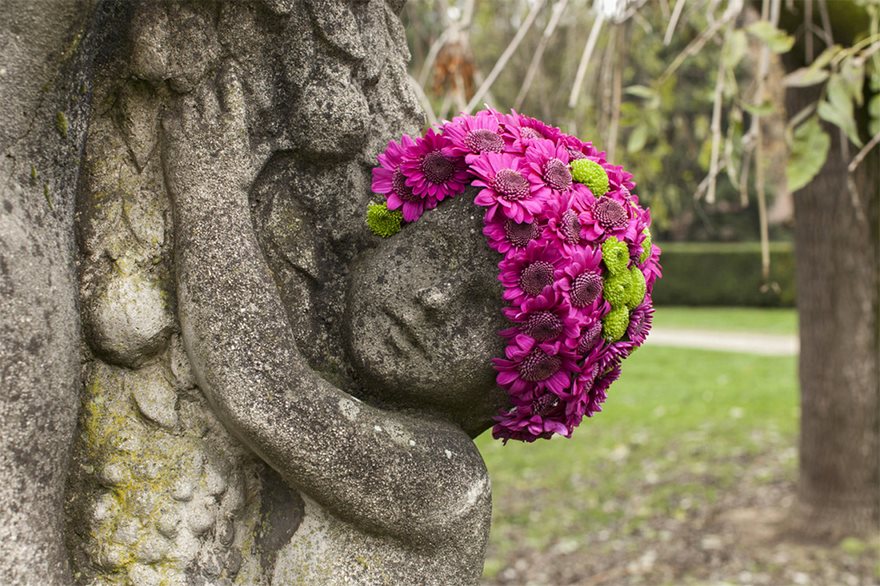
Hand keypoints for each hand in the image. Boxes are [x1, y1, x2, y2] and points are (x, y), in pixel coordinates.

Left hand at [161, 63, 256, 209]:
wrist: (209, 206)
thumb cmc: (234, 188)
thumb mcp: (253, 166)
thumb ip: (263, 148)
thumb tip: (277, 141)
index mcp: (234, 126)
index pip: (232, 90)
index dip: (230, 75)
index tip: (228, 67)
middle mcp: (213, 122)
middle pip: (206, 91)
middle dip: (205, 91)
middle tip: (204, 97)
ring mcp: (191, 128)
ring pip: (186, 100)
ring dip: (188, 103)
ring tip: (191, 114)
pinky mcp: (172, 136)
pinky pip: (168, 114)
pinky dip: (171, 115)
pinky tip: (175, 123)